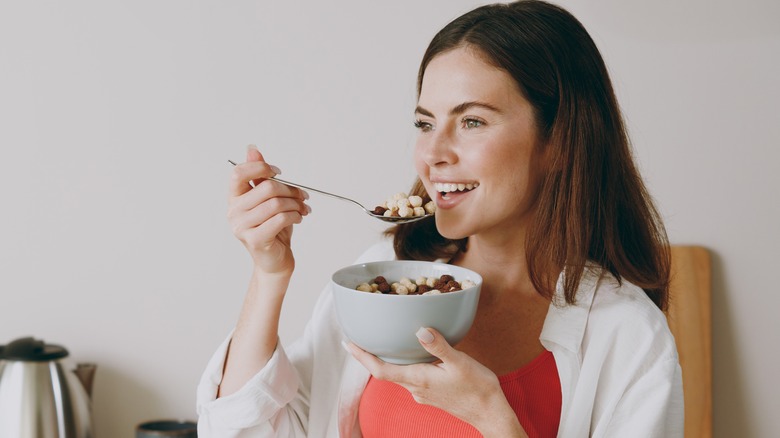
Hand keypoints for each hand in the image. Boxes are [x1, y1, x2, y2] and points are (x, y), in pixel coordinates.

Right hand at [227, 145, 309, 275]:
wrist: (275, 260)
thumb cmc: (273, 229)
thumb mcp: (268, 199)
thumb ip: (260, 176)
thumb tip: (252, 149)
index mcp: (234, 199)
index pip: (238, 173)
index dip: (260, 167)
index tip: (278, 172)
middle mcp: (234, 212)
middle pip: (266, 188)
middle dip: (290, 190)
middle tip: (302, 195)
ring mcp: (242, 227)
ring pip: (276, 204)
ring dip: (295, 204)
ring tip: (302, 208)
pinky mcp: (255, 240)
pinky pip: (279, 219)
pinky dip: (294, 216)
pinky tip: (298, 218)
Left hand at [346, 328, 526, 436]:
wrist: (490, 414)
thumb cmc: (478, 389)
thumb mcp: (461, 362)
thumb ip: (439, 346)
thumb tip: (420, 330)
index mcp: (418, 379)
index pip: (381, 369)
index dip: (362, 356)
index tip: (348, 343)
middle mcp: (416, 389)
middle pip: (386, 371)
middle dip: (372, 355)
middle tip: (361, 337)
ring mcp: (423, 393)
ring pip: (399, 374)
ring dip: (389, 360)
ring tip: (384, 342)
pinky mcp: (431, 394)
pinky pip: (412, 377)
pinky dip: (406, 364)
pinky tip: (414, 353)